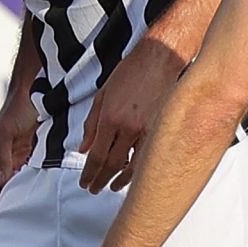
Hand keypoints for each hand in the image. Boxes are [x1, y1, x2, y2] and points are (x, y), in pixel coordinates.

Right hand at [0, 88, 37, 213]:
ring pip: (15, 183)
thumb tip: (3, 178)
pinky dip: (30, 184)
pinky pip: (28, 174)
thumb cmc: (15, 109)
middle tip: (9, 219)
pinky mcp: (30, 155)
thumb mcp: (5, 133)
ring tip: (22, 211)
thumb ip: (4, 156)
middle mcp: (2, 158)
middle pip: (0, 187)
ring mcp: (16, 157)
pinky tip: (35, 193)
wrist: (34, 95)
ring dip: (17, 194)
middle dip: (3, 202)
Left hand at [78, 40, 184, 193]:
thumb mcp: (102, 94)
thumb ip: (91, 124)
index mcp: (110, 118)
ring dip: (120, 180)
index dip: (89, 173)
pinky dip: (140, 169)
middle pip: (112, 165)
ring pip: (133, 165)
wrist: (160, 58)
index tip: (85, 182)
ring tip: (111, 187)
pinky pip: (150, 156)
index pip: (96, 156)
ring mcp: (148, 130)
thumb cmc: (132, 71)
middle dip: (100, 180)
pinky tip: (133, 175)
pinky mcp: (163, 130)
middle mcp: (128, 127)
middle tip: (93, 188)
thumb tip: (84, 147)